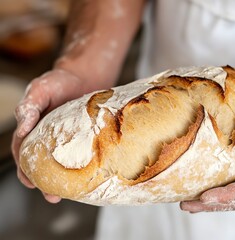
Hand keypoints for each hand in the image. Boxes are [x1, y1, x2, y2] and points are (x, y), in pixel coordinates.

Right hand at [11, 68, 86, 202]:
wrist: (85, 76)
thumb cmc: (59, 81)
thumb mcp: (40, 90)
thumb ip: (29, 107)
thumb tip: (22, 129)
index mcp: (32, 128)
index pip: (24, 151)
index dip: (25, 168)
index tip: (30, 182)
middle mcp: (47, 136)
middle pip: (42, 162)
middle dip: (44, 181)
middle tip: (51, 196)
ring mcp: (66, 138)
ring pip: (61, 162)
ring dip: (61, 178)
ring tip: (67, 194)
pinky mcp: (83, 136)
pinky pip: (80, 154)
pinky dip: (79, 166)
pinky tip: (85, 177)